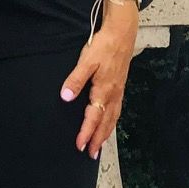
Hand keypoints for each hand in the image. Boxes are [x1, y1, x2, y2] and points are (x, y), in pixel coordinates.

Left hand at [59, 14, 136, 157]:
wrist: (123, 32)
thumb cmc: (105, 45)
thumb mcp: (87, 60)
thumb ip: (75, 80)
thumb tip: (65, 97)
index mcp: (104, 90)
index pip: (93, 117)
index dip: (86, 133)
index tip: (80, 145)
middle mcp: (114, 94)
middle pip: (106, 123)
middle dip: (98, 140)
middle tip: (91, 155)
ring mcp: (119, 91)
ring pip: (113, 118)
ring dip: (106, 133)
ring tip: (100, 146)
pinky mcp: (121, 86)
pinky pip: (117, 110)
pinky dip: (112, 121)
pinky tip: (109, 124)